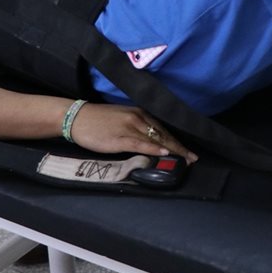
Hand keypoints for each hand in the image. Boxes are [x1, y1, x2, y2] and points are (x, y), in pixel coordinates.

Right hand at [69, 103, 196, 161]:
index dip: (176, 141)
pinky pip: (141, 143)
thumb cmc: (98, 120)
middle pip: (163, 134)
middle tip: (193, 158)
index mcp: (140, 113)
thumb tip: (151, 142)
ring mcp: (130, 127)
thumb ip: (137, 128)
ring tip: (185, 159)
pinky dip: (153, 148)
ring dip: (172, 150)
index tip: (188, 150)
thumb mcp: (122, 119)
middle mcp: (138, 118)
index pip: (163, 129)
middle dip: (179, 147)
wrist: (77, 117)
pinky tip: (164, 153)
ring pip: (156, 139)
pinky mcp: (120, 137)